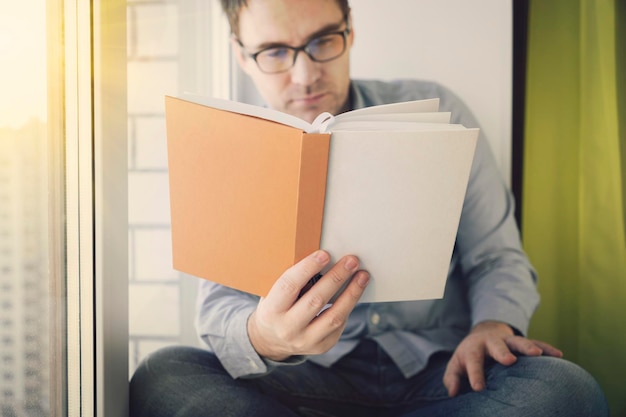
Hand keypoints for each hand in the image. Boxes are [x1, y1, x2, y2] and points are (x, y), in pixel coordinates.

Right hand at [247, 250, 369, 360]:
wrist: (270, 341)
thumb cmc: (275, 307)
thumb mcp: (273, 294)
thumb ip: (293, 281)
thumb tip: (323, 261)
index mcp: (271, 310)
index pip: (289, 286)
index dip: (307, 268)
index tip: (324, 254)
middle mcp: (287, 328)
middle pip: (316, 300)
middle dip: (336, 278)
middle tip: (351, 261)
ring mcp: (305, 341)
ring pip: (334, 317)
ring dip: (351, 294)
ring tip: (362, 276)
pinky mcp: (321, 347)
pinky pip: (339, 326)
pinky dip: (348, 307)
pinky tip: (354, 293)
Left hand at [443, 321, 563, 396]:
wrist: (483, 334)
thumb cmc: (469, 356)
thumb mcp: (456, 365)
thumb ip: (452, 379)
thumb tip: (453, 393)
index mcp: (474, 349)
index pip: (473, 361)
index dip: (475, 374)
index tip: (479, 388)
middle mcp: (491, 342)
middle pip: (496, 345)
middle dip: (502, 352)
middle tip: (509, 360)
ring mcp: (508, 341)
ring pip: (518, 342)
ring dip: (528, 347)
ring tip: (537, 355)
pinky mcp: (522, 342)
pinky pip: (537, 343)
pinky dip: (547, 349)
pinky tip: (559, 355)